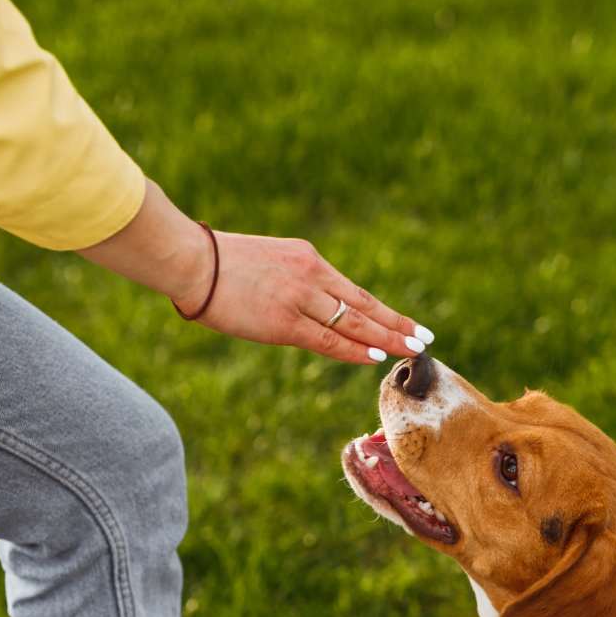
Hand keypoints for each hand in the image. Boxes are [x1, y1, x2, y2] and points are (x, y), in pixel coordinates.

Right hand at [174, 227, 432, 363]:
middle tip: (425, 339)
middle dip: (397, 325)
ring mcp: (300, 298)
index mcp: (308, 259)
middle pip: (364, 306)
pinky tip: (376, 356)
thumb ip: (295, 286)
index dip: (385, 312)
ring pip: (354, 323)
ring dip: (386, 338)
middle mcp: (311, 275)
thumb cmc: (218, 266)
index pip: (355, 292)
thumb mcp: (268, 266)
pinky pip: (329, 339)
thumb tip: (310, 313)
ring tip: (413, 350)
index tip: (409, 324)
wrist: (190, 260)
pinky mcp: (285, 321)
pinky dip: (355, 349)